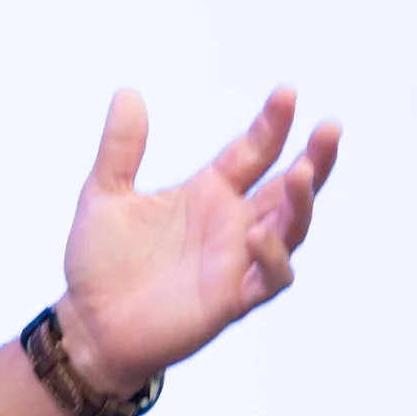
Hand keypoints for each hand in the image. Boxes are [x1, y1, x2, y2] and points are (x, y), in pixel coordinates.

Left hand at [56, 87, 341, 395]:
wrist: (87, 323)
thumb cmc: (100, 261)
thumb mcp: (103, 195)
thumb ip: (120, 148)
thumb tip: (127, 92)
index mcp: (208, 192)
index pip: (253, 152)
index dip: (272, 124)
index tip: (287, 93)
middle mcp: (233, 223)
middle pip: (290, 187)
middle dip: (314, 159)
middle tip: (329, 128)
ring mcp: (237, 260)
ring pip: (290, 229)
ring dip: (301, 203)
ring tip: (303, 173)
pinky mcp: (232, 298)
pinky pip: (269, 278)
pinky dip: (272, 257)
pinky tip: (260, 235)